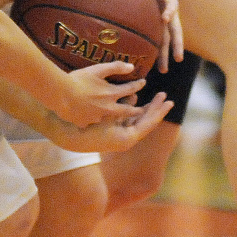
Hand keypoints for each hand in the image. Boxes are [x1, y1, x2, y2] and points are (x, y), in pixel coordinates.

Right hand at [50, 91, 173, 152]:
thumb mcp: (107, 113)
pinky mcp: (110, 134)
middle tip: (167, 97)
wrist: (66, 135)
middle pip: (145, 122)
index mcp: (127, 138)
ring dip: (144, 108)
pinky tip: (134, 99)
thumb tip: (135, 96)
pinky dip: (131, 111)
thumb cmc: (87, 124)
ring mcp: (118, 138)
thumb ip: (124, 105)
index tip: (170, 101)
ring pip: (136, 121)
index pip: (149, 123)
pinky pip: (125, 121)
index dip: (160, 111)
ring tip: (154, 96)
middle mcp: (125, 140)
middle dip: (155, 109)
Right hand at [58, 60, 146, 127]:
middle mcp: (108, 108)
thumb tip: (132, 67)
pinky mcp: (85, 123)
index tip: (143, 82)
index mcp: (111, 94)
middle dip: (135, 109)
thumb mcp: (97, 70)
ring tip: (114, 111)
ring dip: (114, 115)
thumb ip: (115, 67)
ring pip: (110, 118)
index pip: (130, 89)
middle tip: (140, 109)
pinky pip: (93, 122)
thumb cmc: (78, 80)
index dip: (137, 85)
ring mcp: (96, 118)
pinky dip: (95, 119)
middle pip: (126, 110)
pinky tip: (92, 118)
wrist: (60, 95)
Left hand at [125, 0, 183, 71]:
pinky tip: (150, 65)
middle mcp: (168, 7)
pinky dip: (155, 51)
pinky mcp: (156, 22)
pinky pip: (158, 38)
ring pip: (167, 38)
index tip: (166, 18)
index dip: (170, 9)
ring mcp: (163, 16)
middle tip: (178, 58)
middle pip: (175, 28)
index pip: (171, 1)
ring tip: (163, 70)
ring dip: (166, 54)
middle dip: (176, 43)